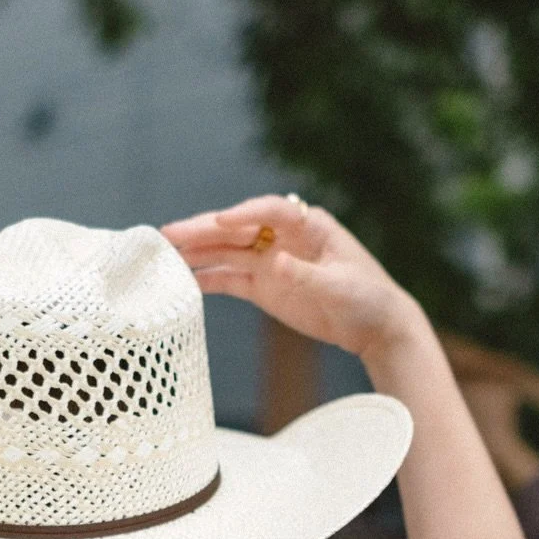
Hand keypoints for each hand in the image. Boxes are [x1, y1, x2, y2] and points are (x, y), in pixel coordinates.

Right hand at [162, 195, 425, 362]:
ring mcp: (271, 261)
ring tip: (164, 254)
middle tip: (168, 234)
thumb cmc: (366, 298)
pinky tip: (184, 281)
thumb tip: (274, 260)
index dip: (243, 215)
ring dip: (197, 253)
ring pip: (227, 252)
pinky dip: (208, 279)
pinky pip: (230, 279)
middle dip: (203, 230)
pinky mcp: (264, 286)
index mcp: (308, 225)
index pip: (269, 211)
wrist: (374, 327)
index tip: (220, 222)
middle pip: (237, 229)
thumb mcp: (339, 286)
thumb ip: (305, 274)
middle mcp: (283, 237)